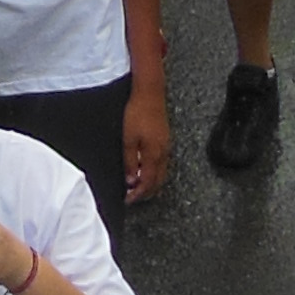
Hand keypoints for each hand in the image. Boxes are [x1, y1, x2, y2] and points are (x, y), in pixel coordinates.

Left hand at [124, 81, 171, 204]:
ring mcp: (166, 147)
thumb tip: (131, 181)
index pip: (148, 182)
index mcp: (154, 155)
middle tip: (133, 197)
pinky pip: (163, 164)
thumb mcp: (128, 139)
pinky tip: (146, 171)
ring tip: (138, 188)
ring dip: (151, 184)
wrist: (150, 94)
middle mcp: (163, 154)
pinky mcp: (165, 140)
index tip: (128, 200)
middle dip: (146, 193)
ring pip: (162, 174)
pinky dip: (155, 173)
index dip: (138, 194)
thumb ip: (130, 162)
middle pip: (158, 181)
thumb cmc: (137, 114)